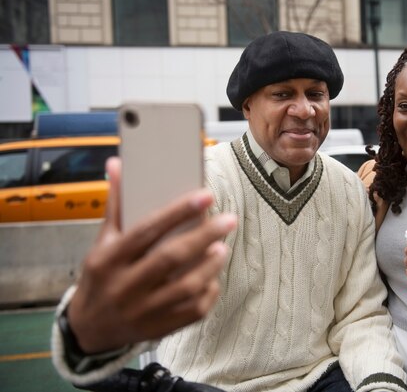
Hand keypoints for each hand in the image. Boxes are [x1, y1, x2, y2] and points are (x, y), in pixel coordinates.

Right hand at [67, 157, 236, 353]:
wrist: (88, 329)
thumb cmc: (100, 277)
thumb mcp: (102, 242)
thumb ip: (115, 205)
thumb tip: (117, 164)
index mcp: (109, 259)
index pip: (146, 230)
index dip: (177, 212)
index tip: (205, 196)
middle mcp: (124, 286)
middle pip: (170, 258)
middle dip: (204, 236)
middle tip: (229, 220)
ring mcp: (142, 311)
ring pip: (185, 287)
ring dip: (210, 265)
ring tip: (222, 247)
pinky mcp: (159, 328)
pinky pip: (192, 311)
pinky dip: (208, 292)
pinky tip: (213, 277)